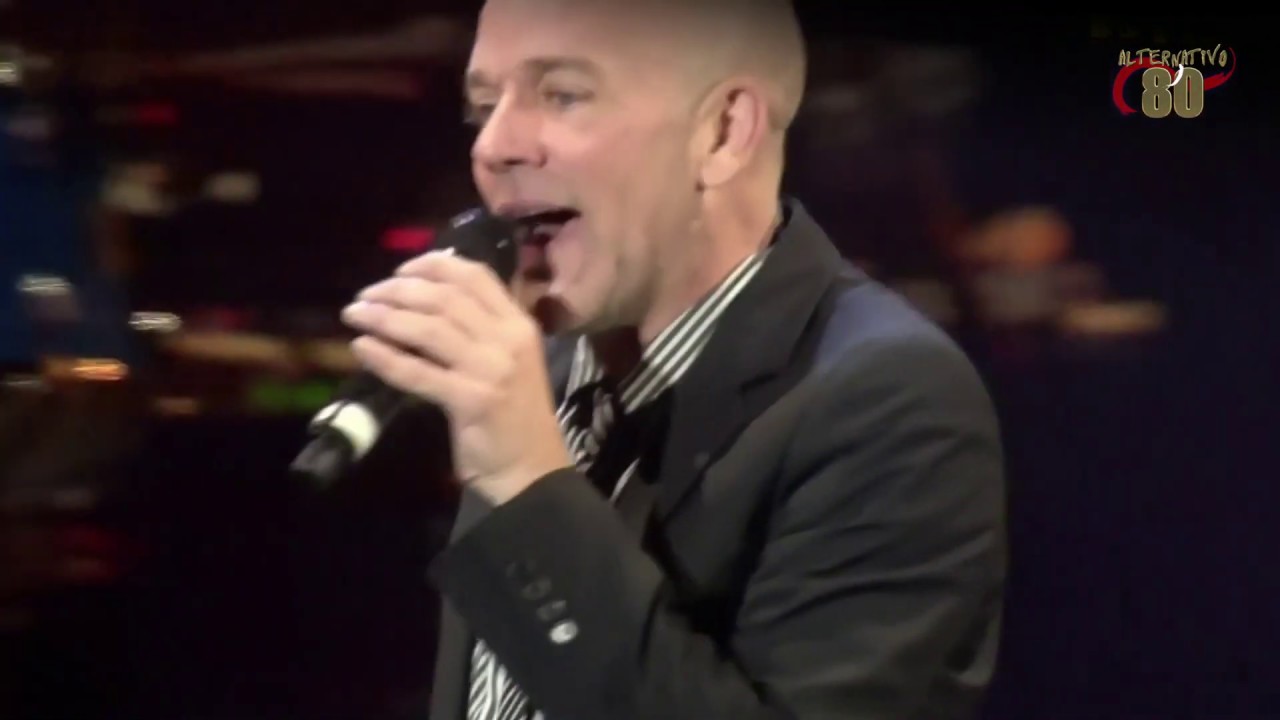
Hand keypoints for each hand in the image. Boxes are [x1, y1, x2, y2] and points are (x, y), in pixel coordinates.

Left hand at [340, 251, 572, 503]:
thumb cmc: (513, 415)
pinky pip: (419, 372)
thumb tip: (426, 295)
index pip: (474, 275)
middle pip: (445, 297)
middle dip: (397, 290)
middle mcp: (509, 339)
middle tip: (364, 295)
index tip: (399, 271)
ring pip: (429, 329)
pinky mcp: (472, 399)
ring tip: (354, 314)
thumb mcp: (507, 360)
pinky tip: (362, 347)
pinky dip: (386, 357)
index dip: (432, 264)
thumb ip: (480, 328)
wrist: (530, 470)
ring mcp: (492, 369)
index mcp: (519, 324)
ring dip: (384, 317)